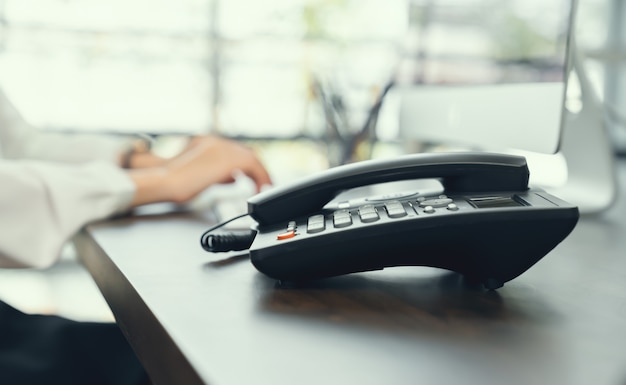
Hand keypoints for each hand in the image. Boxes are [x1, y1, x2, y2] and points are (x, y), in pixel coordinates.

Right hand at [127, 135, 271, 206]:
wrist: (166, 181)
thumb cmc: (174, 183)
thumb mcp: (197, 174)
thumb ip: (216, 173)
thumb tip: (233, 178)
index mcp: (206, 142)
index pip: (233, 150)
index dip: (244, 164)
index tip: (251, 176)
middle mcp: (216, 141)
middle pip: (245, 152)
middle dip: (255, 168)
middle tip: (262, 182)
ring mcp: (223, 148)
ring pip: (251, 158)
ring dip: (260, 173)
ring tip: (263, 187)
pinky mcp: (229, 158)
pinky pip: (254, 167)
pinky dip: (261, 178)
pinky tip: (259, 190)